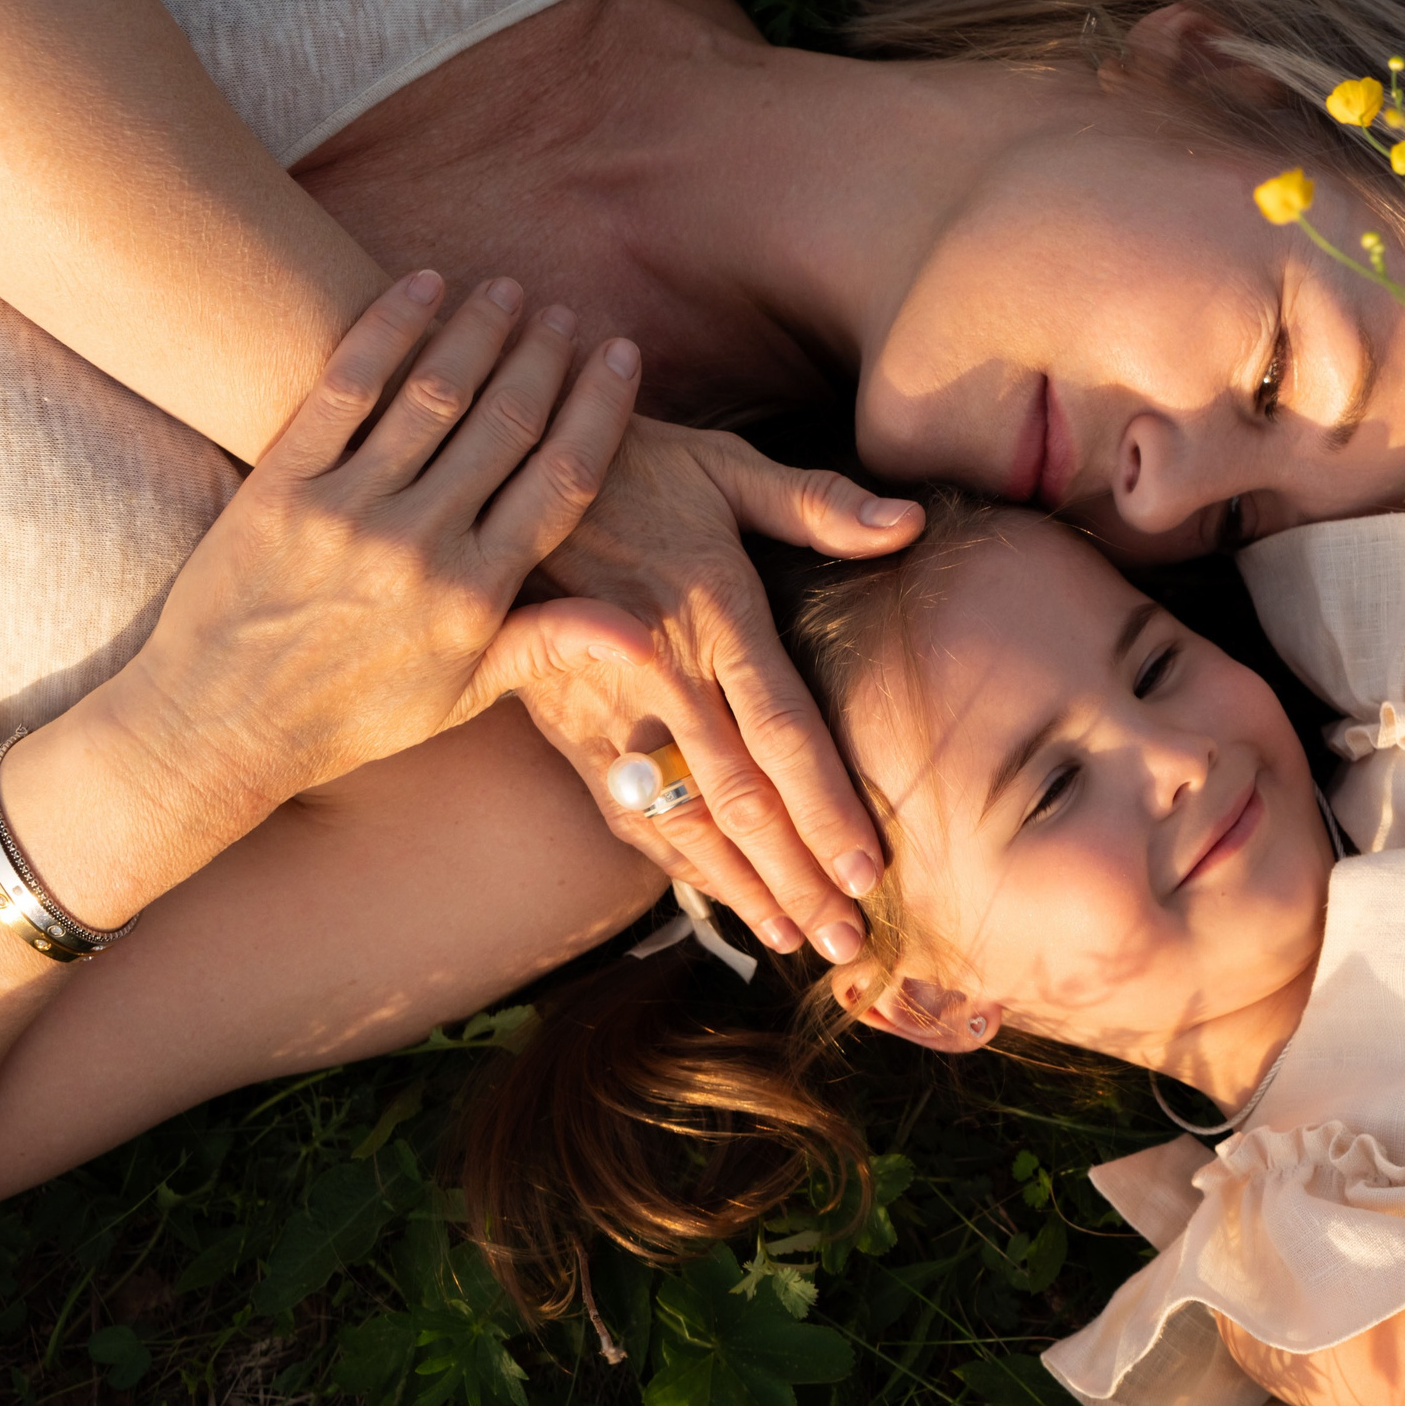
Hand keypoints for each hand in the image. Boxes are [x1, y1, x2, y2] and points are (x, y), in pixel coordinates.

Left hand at [104, 271, 642, 839]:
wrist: (215, 727)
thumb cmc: (350, 716)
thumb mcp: (465, 695)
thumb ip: (552, 644)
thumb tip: (651, 639)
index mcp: (478, 595)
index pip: (563, 479)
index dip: (599, 408)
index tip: (621, 357)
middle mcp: (421, 546)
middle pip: (506, 424)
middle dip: (543, 358)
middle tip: (563, 313)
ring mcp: (348, 512)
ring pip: (434, 396)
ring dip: (477, 331)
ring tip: (502, 291)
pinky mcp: (280, 488)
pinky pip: (343, 390)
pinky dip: (387, 330)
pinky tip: (418, 287)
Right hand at [518, 419, 923, 962]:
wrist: (496, 470)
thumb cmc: (634, 463)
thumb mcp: (724, 465)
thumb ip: (817, 501)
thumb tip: (909, 521)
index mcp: (713, 619)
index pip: (781, 732)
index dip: (823, 806)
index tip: (867, 870)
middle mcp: (660, 676)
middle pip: (736, 798)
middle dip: (793, 876)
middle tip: (844, 942)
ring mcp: (603, 709)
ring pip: (677, 820)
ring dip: (735, 888)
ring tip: (790, 941)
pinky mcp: (562, 724)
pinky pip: (625, 810)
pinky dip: (671, 863)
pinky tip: (714, 898)